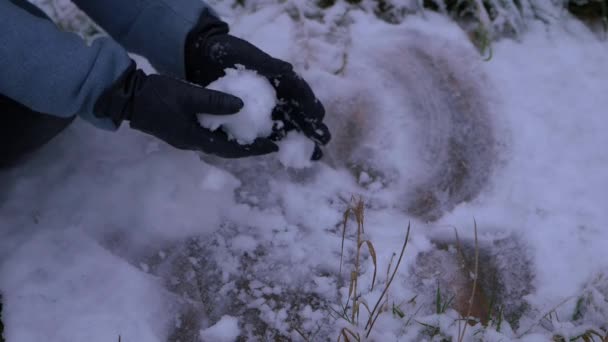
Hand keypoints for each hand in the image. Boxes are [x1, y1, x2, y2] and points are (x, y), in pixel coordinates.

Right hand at [94, 62, 277, 157]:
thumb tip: (242, 107)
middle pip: (226, 149)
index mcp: (195, 139)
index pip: (232, 149)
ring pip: (217, 143)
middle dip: (248, 146)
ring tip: (254, 132)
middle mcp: (193, 144)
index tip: (273, 147)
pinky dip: (223, 131)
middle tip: (268, 140)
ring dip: (236, 139)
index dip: (253, 149)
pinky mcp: (181, 131)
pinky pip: (208, 135)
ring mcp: (186, 139)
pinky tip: (231, 122)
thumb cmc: (158, 96)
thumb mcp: (189, 95)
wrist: (129, 98)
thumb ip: (214, 101)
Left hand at [185, 10, 330, 159]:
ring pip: (287, 125)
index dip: (310, 104)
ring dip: (301, 139)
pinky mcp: (250, 118)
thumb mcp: (243, 53)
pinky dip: (279, 142)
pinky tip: (287, 153)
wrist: (199, 56)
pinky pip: (268, 131)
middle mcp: (276, 93)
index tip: (318, 117)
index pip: (300, 92)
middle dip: (312, 127)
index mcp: (279, 77)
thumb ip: (264, 62)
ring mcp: (264, 107)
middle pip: (299, 112)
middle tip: (323, 140)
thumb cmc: (224, 51)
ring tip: (314, 154)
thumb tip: (288, 70)